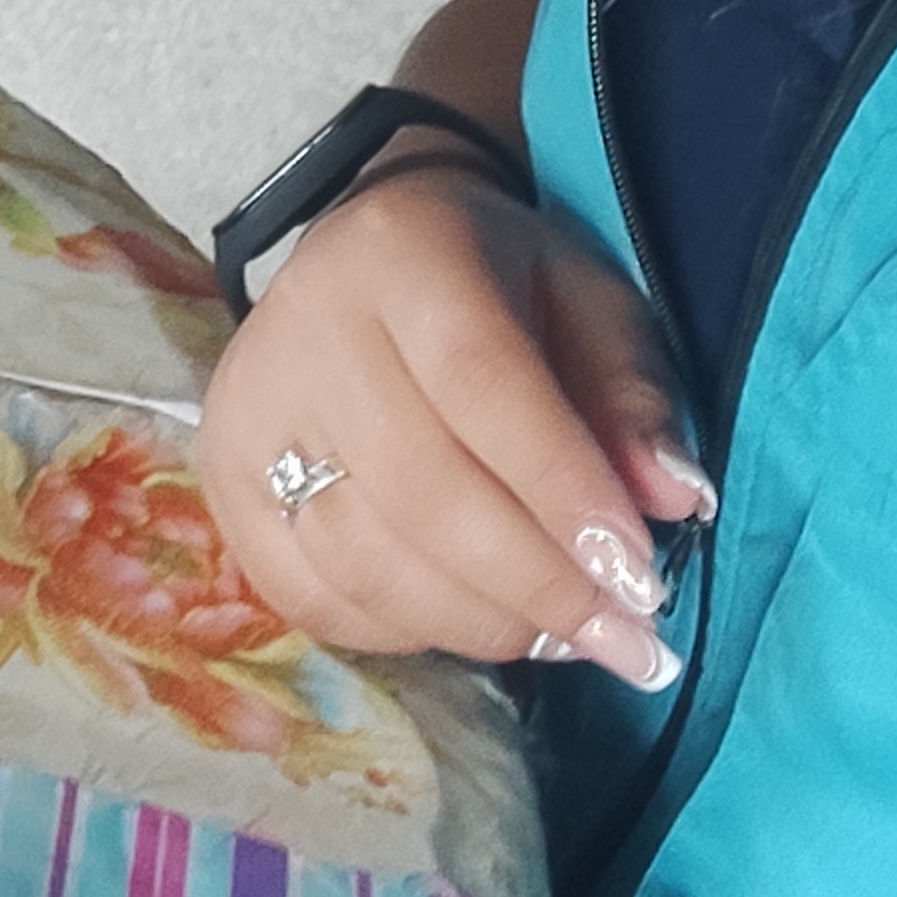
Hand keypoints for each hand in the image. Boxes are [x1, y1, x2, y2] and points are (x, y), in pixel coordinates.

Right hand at [198, 159, 712, 689]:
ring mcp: (248, 411)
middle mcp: (305, 328)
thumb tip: (673, 502)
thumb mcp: (587, 299)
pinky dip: (406, 632)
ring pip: (367, 560)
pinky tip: (473, 620)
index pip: (481, 383)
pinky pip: (313, 599)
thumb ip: (631, 394)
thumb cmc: (497, 283)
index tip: (640, 580)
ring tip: (563, 635)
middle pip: (422, 490)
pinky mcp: (223, 484)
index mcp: (402, 254)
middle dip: (538, 585)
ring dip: (483, 621)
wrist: (373, 259)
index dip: (563, 490)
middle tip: (626, 642)